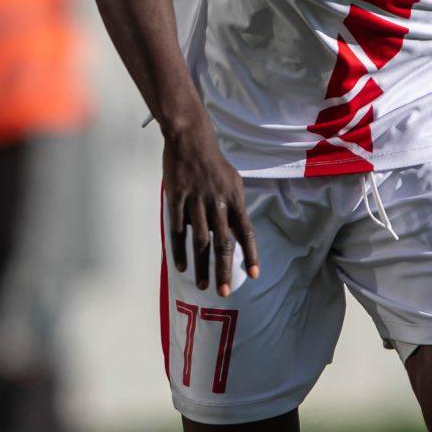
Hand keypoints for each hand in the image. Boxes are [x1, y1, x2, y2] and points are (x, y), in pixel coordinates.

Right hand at [162, 119, 258, 294]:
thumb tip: (239, 233)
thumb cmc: (214, 163)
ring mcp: (196, 201)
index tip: (254, 275)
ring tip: (203, 284)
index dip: (251, 254)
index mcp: (234, 198)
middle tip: (224, 291)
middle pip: (222, 242)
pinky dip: (179, 250)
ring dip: (202, 266)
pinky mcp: (177, 199)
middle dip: (224, 269)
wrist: (190, 139)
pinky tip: (181, 266)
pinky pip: (178, 230)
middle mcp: (217, 202)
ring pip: (199, 241)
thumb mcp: (234, 182)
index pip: (246, 231)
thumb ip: (235, 208)